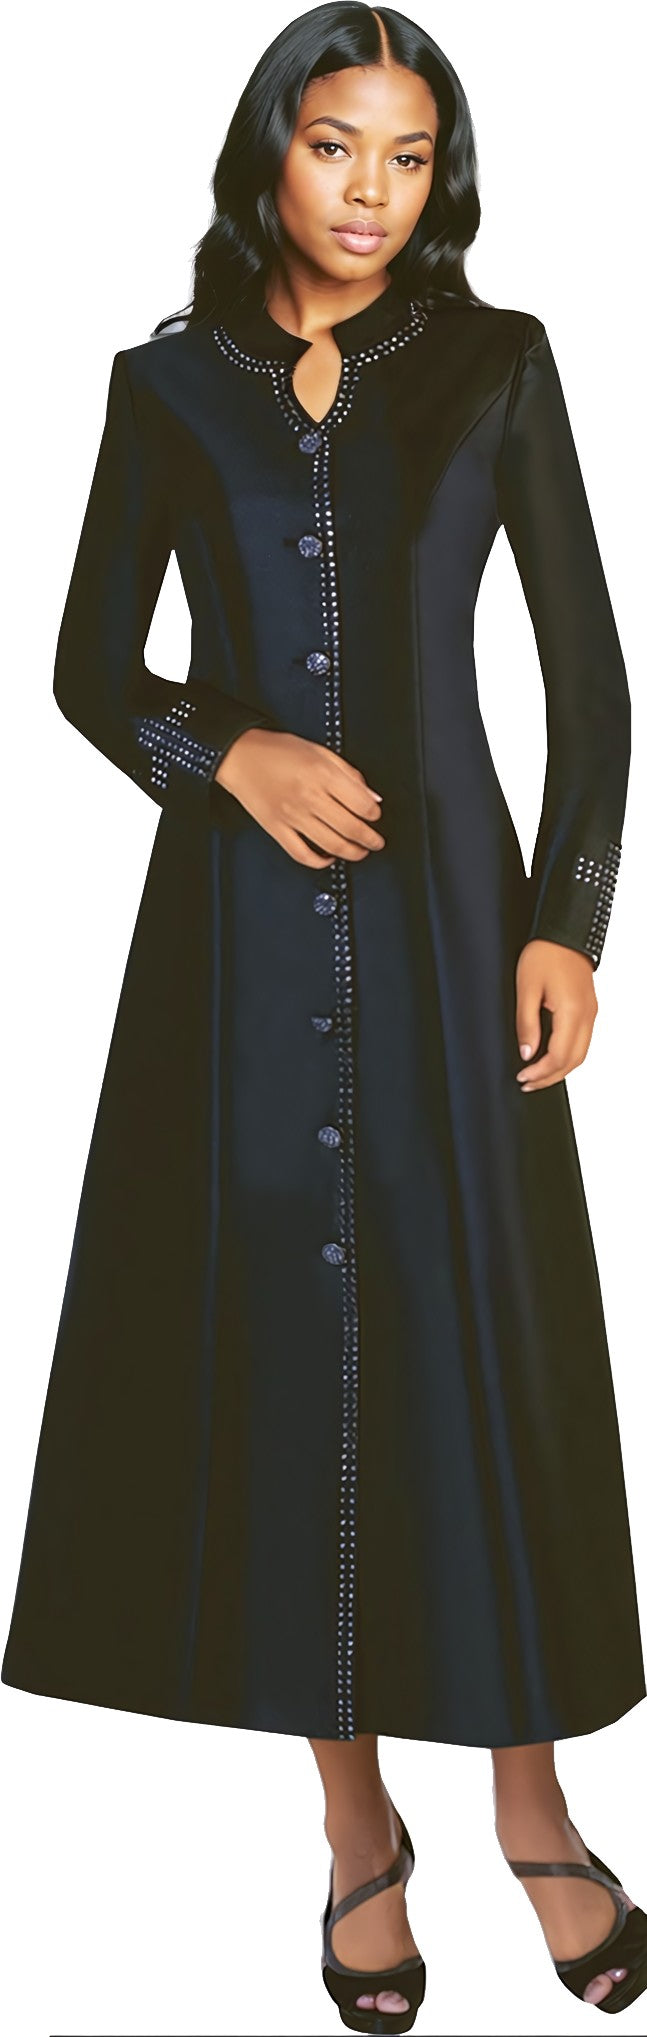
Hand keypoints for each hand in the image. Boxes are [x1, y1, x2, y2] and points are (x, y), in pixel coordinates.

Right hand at [213, 727, 384, 865]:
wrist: (239, 756)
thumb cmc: (278, 750)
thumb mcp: (320, 751)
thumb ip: (349, 774)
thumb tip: (372, 797)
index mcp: (322, 774)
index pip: (362, 804)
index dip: (374, 813)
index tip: (375, 815)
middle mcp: (309, 797)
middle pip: (351, 828)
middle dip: (370, 839)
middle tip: (376, 842)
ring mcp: (292, 816)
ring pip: (331, 845)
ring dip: (352, 853)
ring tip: (360, 852)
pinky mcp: (277, 829)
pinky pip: (302, 854)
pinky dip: (319, 861)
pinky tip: (328, 857)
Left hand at [515, 939, 597, 1090]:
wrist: (564, 932)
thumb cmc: (545, 954)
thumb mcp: (526, 989)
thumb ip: (527, 1024)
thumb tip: (527, 1054)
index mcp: (572, 1012)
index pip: (559, 1056)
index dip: (540, 1072)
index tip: (522, 1076)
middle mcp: (587, 1016)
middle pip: (573, 1061)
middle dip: (550, 1077)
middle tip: (527, 1084)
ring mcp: (591, 1013)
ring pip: (581, 1054)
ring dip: (560, 1069)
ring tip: (538, 1076)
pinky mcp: (589, 1009)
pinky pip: (582, 1041)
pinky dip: (568, 1056)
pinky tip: (551, 1057)